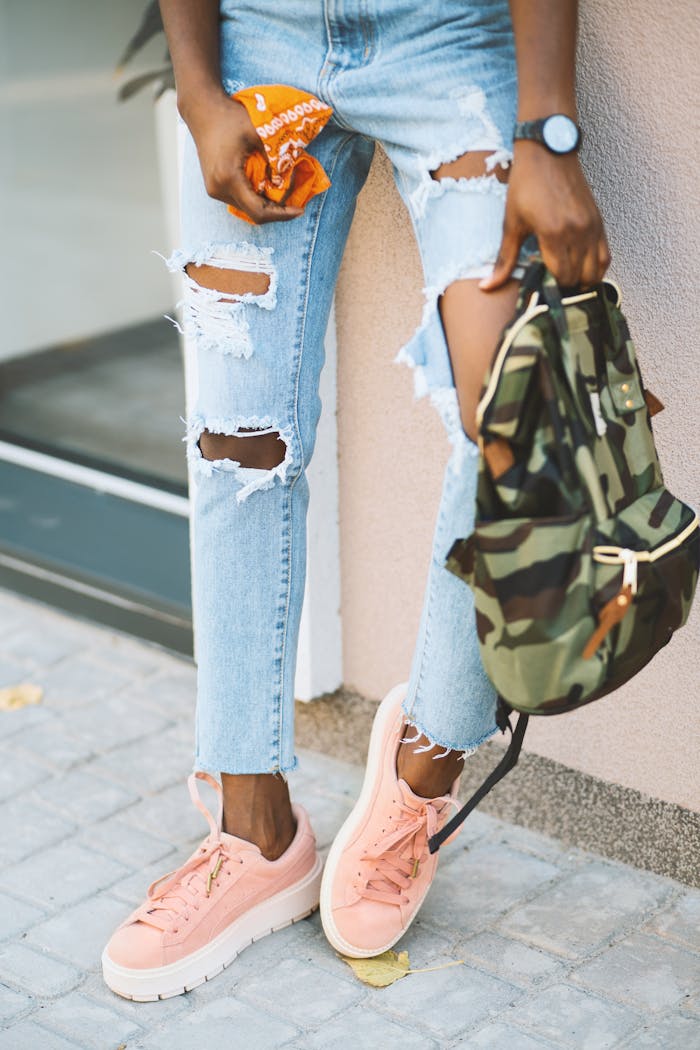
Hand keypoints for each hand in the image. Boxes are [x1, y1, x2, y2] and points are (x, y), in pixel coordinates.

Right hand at [183, 91, 303, 223]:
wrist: (202, 110)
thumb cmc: (230, 117)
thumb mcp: (259, 133)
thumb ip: (276, 157)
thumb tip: (294, 177)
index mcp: (229, 177)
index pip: (259, 211)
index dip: (282, 215)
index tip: (299, 210)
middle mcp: (218, 189)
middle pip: (253, 214)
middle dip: (277, 211)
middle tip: (296, 204)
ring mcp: (214, 190)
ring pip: (246, 209)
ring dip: (266, 205)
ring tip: (284, 195)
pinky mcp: (214, 187)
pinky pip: (239, 200)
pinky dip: (255, 198)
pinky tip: (268, 188)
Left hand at [479, 140, 610, 290]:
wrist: (549, 150)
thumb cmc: (526, 184)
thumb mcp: (511, 223)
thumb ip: (504, 260)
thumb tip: (486, 287)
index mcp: (555, 233)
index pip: (562, 277)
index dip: (551, 288)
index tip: (538, 286)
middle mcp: (579, 232)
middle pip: (581, 279)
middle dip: (566, 288)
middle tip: (549, 286)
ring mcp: (592, 227)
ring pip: (597, 271)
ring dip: (582, 281)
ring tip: (564, 280)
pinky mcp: (599, 221)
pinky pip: (605, 255)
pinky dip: (594, 268)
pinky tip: (578, 269)